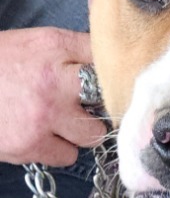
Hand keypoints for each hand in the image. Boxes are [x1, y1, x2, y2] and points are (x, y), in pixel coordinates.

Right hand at [0, 28, 106, 165]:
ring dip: (79, 132)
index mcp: (53, 49)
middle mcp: (52, 82)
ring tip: (57, 121)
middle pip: (108, 104)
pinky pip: (67, 156)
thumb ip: (75, 46)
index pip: (106, 61)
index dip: (111, 75)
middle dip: (97, 107)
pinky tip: (41, 134)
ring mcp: (42, 118)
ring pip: (92, 136)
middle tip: (80, 105)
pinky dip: (58, 149)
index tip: (107, 82)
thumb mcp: (35, 41)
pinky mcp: (29, 146)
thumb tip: (112, 55)